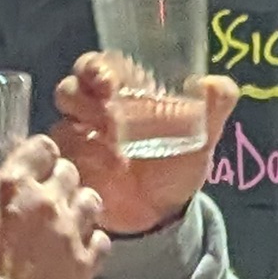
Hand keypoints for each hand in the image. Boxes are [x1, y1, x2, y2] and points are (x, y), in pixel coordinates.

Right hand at [0, 136, 109, 278]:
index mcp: (11, 185)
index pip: (42, 146)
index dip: (38, 154)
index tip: (32, 166)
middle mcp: (48, 201)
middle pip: (70, 172)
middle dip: (59, 180)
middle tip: (46, 198)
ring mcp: (71, 233)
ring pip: (92, 202)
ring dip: (80, 207)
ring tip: (66, 221)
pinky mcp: (84, 265)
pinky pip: (102, 242)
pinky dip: (93, 243)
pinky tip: (79, 251)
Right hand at [50, 51, 241, 235]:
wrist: (165, 211)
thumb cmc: (176, 162)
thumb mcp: (202, 134)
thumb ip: (214, 106)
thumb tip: (217, 85)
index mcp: (121, 91)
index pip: (95, 66)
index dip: (94, 68)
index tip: (107, 81)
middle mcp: (92, 111)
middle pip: (69, 90)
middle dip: (83, 98)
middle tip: (108, 114)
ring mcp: (78, 141)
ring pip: (61, 124)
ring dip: (81, 132)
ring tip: (113, 146)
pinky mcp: (72, 171)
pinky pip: (60, 162)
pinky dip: (80, 163)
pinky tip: (106, 171)